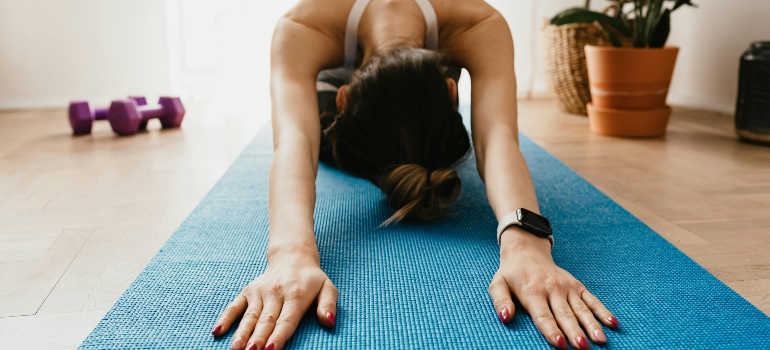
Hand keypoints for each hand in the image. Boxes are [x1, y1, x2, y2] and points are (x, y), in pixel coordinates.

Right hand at [212, 255, 337, 349]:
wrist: (292, 257)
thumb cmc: (312, 279)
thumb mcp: (328, 288)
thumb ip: (329, 305)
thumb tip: (329, 322)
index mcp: (296, 295)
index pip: (286, 320)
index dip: (279, 336)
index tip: (270, 349)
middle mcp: (276, 293)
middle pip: (265, 321)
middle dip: (258, 338)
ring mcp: (259, 292)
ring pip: (249, 316)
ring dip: (241, 333)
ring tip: (235, 349)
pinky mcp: (248, 291)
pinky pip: (235, 306)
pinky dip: (226, 318)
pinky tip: (218, 331)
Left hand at [489, 229, 617, 349]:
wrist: (527, 251)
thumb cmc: (511, 273)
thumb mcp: (498, 284)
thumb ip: (501, 301)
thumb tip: (505, 318)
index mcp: (532, 291)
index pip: (543, 315)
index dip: (551, 330)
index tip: (560, 344)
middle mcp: (552, 288)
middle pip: (565, 314)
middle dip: (574, 332)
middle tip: (583, 348)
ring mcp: (567, 286)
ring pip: (581, 309)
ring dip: (591, 325)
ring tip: (600, 340)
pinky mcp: (577, 285)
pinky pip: (591, 299)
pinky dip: (603, 311)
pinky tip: (613, 323)